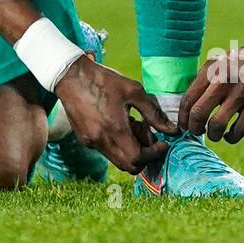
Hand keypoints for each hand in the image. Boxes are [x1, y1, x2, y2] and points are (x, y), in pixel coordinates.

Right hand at [54, 56, 176, 173]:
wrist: (70, 76)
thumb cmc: (103, 80)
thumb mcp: (133, 91)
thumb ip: (153, 113)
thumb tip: (172, 130)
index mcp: (115, 129)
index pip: (138, 159)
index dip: (153, 154)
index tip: (162, 143)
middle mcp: (101, 141)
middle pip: (128, 166)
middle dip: (143, 155)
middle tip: (146, 134)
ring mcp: (91, 141)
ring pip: (117, 159)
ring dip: (129, 149)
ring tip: (131, 124)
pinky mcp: (84, 138)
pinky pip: (106, 150)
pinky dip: (117, 144)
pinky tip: (116, 122)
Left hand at [180, 46, 243, 143]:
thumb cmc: (240, 64)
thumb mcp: (218, 64)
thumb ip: (203, 81)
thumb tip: (186, 109)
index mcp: (210, 69)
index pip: (188, 100)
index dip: (183, 119)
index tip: (184, 127)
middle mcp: (223, 79)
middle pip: (198, 113)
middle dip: (194, 129)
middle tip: (198, 132)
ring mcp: (242, 91)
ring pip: (217, 125)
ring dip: (213, 135)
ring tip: (216, 134)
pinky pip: (239, 130)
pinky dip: (232, 138)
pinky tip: (231, 135)